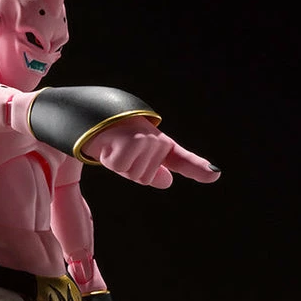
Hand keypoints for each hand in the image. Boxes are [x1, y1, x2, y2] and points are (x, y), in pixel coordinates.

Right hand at [83, 116, 219, 187]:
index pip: (180, 157)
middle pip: (145, 176)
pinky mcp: (131, 141)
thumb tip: (167, 182)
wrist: (85, 117)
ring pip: (136, 174)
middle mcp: (154, 137)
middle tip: (114, 150)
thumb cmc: (108, 137)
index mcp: (156, 140)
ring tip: (109, 145)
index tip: (214, 174)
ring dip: (118, 163)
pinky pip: (122, 168)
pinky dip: (110, 160)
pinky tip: (105, 144)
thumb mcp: (130, 157)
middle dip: (128, 170)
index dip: (197, 167)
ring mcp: (144, 138)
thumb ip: (151, 170)